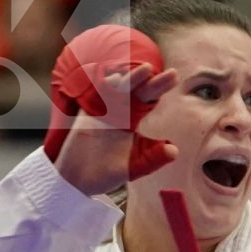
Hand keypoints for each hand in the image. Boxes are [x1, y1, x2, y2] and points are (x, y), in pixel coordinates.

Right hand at [52, 60, 177, 197]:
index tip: (174, 76)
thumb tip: (174, 150)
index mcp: (130, 121)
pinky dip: (102, 87)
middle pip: (137, 92)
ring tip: (147, 70)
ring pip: (117, 90)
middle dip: (152, 82)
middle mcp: (117, 113)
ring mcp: (101, 112)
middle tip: (172, 74)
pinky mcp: (85, 116)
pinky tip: (114, 78)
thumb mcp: (134, 167)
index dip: (159, 88)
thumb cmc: (105, 173)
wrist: (76, 181)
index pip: (148, 100)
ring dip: (131, 80)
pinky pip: (94, 97)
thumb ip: (153, 158)